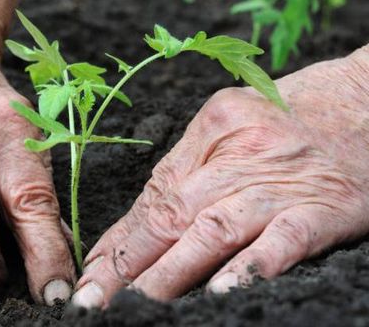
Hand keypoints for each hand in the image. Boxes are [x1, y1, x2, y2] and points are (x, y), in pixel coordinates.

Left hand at [72, 47, 368, 307]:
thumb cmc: (296, 114)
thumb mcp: (233, 126)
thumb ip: (190, 170)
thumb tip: (138, 226)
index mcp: (212, 128)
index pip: (154, 193)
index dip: (120, 238)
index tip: (94, 271)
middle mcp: (239, 152)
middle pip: (173, 212)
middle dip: (129, 262)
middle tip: (96, 299)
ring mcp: (281, 181)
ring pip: (214, 229)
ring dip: (172, 271)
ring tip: (140, 304)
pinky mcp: (324, 206)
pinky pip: (282, 240)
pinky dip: (249, 267)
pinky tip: (220, 292)